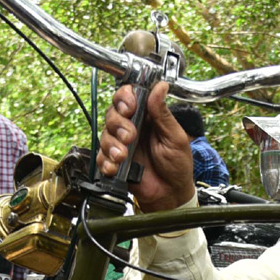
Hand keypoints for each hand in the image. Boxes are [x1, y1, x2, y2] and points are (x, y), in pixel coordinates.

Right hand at [97, 82, 195, 211]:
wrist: (172, 193)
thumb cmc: (177, 164)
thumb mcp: (175, 137)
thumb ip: (163, 114)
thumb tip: (160, 87)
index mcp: (147, 117)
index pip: (128, 97)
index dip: (124, 97)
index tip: (129, 107)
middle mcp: (131, 127)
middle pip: (113, 114)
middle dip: (118, 124)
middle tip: (130, 136)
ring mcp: (121, 145)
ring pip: (105, 135)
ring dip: (113, 145)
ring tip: (124, 156)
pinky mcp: (114, 161)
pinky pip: (101, 157)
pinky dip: (106, 162)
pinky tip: (115, 167)